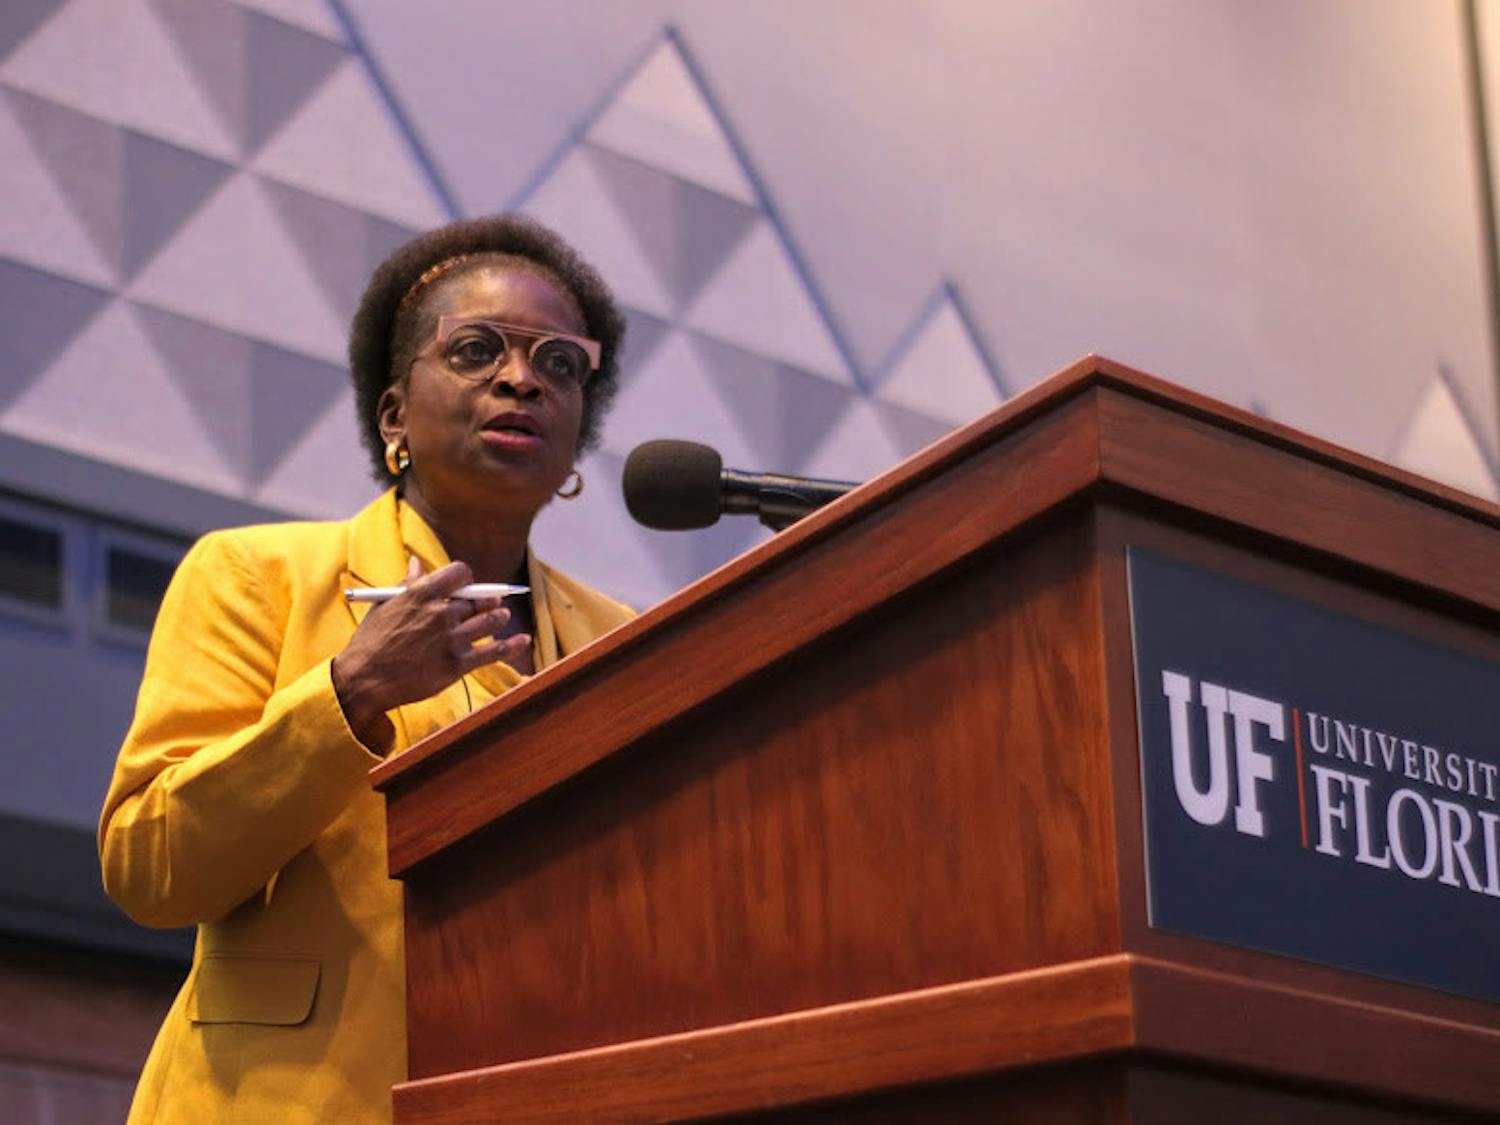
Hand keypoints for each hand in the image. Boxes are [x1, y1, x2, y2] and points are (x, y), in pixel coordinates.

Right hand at [331, 557, 530, 751]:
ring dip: (498, 617)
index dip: (467, 578)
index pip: (460, 573)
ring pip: (490, 621)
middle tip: (490, 602)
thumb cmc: (371, 642)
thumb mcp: (385, 605)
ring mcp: (451, 639)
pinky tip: (524, 641)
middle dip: (486, 599)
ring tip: (500, 617)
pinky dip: (512, 645)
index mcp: (421, 594)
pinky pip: (493, 652)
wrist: (363, 680)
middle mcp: (440, 613)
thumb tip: (418, 563)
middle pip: (478, 598)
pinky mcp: (457, 664)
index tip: (466, 585)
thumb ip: (408, 584)